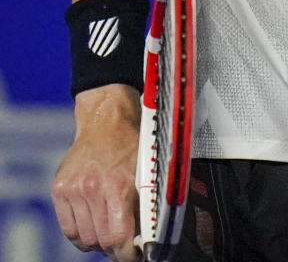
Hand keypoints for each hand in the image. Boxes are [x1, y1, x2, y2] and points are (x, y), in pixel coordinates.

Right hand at [51, 85, 140, 259]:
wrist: (105, 120)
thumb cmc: (131, 144)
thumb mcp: (146, 172)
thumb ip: (143, 205)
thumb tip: (145, 238)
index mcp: (118, 185)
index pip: (118, 238)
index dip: (127, 254)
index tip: (135, 255)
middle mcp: (92, 188)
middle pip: (101, 241)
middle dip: (114, 249)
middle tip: (124, 245)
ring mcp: (73, 189)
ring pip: (84, 239)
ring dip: (97, 242)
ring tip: (109, 233)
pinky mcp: (59, 189)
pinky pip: (69, 228)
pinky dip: (81, 235)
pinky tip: (93, 227)